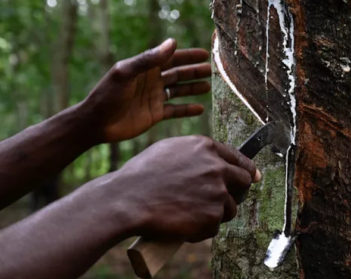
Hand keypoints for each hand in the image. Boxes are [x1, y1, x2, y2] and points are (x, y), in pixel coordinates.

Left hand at [83, 38, 210, 142]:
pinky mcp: (154, 115)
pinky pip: (175, 111)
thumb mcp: (126, 73)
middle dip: (194, 71)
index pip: (170, 58)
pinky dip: (187, 109)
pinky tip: (200, 109)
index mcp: (145, 68)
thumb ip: (149, 59)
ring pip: (178, 91)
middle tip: (211, 70)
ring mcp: (154, 98)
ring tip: (208, 87)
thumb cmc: (107, 94)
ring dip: (193, 88)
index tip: (204, 54)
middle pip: (177, 74)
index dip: (187, 56)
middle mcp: (151, 81)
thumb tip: (172, 43)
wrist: (97, 123)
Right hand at [110, 136, 260, 241]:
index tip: (253, 177)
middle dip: (237, 193)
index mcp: (206, 148)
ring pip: (229, 208)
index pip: (239, 159)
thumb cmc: (141, 175)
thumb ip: (195, 153)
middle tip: (224, 200)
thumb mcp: (169, 150)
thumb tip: (213, 160)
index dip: (248, 170)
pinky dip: (201, 229)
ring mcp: (217, 193)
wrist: (128, 199)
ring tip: (190, 215)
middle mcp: (217, 168)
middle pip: (244, 182)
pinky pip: (214, 227)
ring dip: (215, 214)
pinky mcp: (212, 217)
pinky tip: (182, 224)